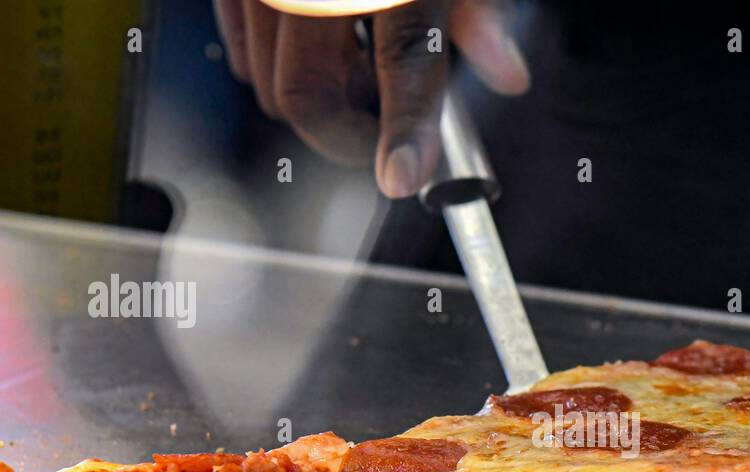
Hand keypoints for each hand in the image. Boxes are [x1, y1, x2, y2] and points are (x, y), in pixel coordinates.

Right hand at [213, 0, 529, 196]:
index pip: (403, 63)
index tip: (402, 177)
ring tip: (355, 74)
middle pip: (308, 97)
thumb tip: (508, 74)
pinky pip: (240, 52)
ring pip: (267, 85)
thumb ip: (477, 14)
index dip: (403, 132)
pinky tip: (317, 47)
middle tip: (385, 135)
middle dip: (348, 134)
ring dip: (316, 103)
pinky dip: (275, 71)